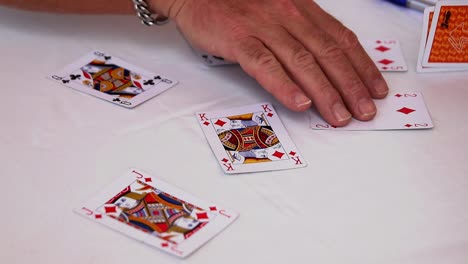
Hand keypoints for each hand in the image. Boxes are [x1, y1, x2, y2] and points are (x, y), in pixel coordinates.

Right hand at [154, 0, 388, 126]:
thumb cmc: (237, 3)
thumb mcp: (278, 9)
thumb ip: (301, 32)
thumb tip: (324, 63)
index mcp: (302, 9)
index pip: (341, 39)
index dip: (362, 66)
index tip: (376, 89)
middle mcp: (289, 15)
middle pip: (328, 53)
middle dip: (351, 85)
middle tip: (365, 111)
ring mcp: (264, 26)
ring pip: (302, 61)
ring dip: (325, 91)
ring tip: (339, 115)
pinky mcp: (239, 39)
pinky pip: (265, 64)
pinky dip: (284, 85)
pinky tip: (299, 102)